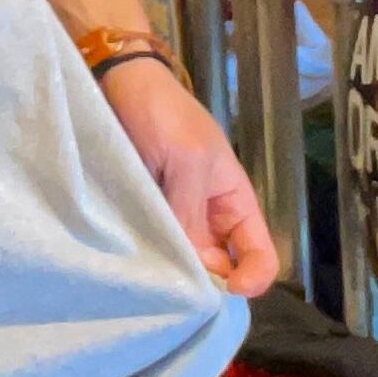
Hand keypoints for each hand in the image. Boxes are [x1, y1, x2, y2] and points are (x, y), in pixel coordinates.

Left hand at [98, 56, 279, 296]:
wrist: (118, 84)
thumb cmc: (164, 114)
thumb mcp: (188, 159)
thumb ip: (191, 212)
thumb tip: (196, 271)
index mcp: (233, 203)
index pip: (260, 255)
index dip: (253, 279)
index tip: (226, 289)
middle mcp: (208, 220)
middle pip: (221, 272)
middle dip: (207, 287)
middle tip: (180, 292)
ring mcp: (174, 221)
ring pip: (184, 267)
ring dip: (173, 277)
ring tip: (153, 283)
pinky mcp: (141, 219)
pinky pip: (152, 252)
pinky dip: (147, 264)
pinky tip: (133, 269)